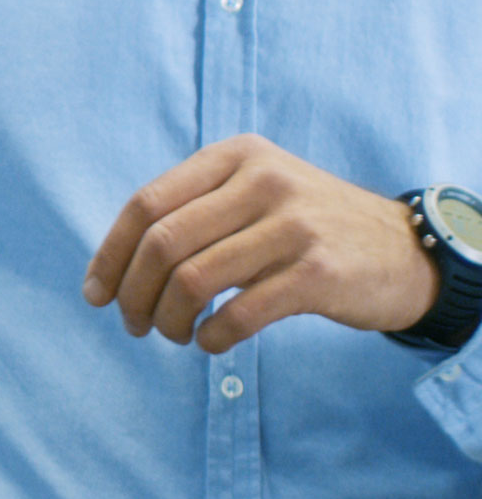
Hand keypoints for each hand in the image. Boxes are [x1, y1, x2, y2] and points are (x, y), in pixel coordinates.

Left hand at [83, 135, 438, 353]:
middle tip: (133, 325)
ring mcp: (292, 225)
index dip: (111, 253)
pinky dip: (211, 337)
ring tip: (173, 335)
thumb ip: (192, 212)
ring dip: (168, 319)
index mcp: (234, 155)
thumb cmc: (305, 226)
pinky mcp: (318, 273)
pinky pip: (239, 313)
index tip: (95, 294)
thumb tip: (113, 268)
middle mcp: (261, 180)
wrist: (403, 249)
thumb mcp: (253, 192)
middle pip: (162, 242)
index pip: (146, 203)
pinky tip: (210, 344)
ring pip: (193, 279)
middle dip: (133, 292)